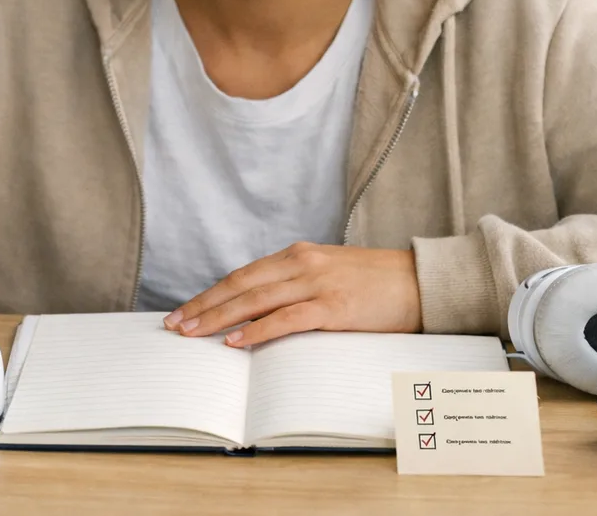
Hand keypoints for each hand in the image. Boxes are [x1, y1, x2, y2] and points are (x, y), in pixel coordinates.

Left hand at [162, 242, 421, 347]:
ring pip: (255, 300)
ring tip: (192, 333)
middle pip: (240, 285)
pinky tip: (235, 341)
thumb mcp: (329, 274)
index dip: (210, 293)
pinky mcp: (333, 306)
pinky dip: (257, 330)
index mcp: (298, 255)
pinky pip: (286, 319)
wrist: (421, 282)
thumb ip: (296, 286)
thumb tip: (260, 312)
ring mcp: (316, 283)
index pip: (242, 275)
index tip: (185, 310)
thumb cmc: (377, 283)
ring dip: (219, 318)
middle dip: (203, 305)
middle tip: (175, 324)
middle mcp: (301, 264)